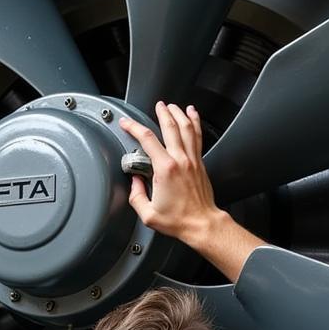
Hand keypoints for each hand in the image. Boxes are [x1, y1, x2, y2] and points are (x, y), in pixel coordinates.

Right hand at [119, 102, 224, 247]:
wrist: (202, 224)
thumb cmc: (179, 220)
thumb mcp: (148, 213)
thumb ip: (136, 195)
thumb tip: (134, 182)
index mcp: (165, 170)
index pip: (147, 139)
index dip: (134, 127)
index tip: (126, 123)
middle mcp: (180, 161)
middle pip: (170, 126)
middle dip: (162, 112)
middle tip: (156, 105)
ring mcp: (192, 160)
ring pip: (186, 128)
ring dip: (179, 113)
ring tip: (172, 106)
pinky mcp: (200, 163)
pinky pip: (197, 137)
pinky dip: (195, 123)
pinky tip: (192, 115)